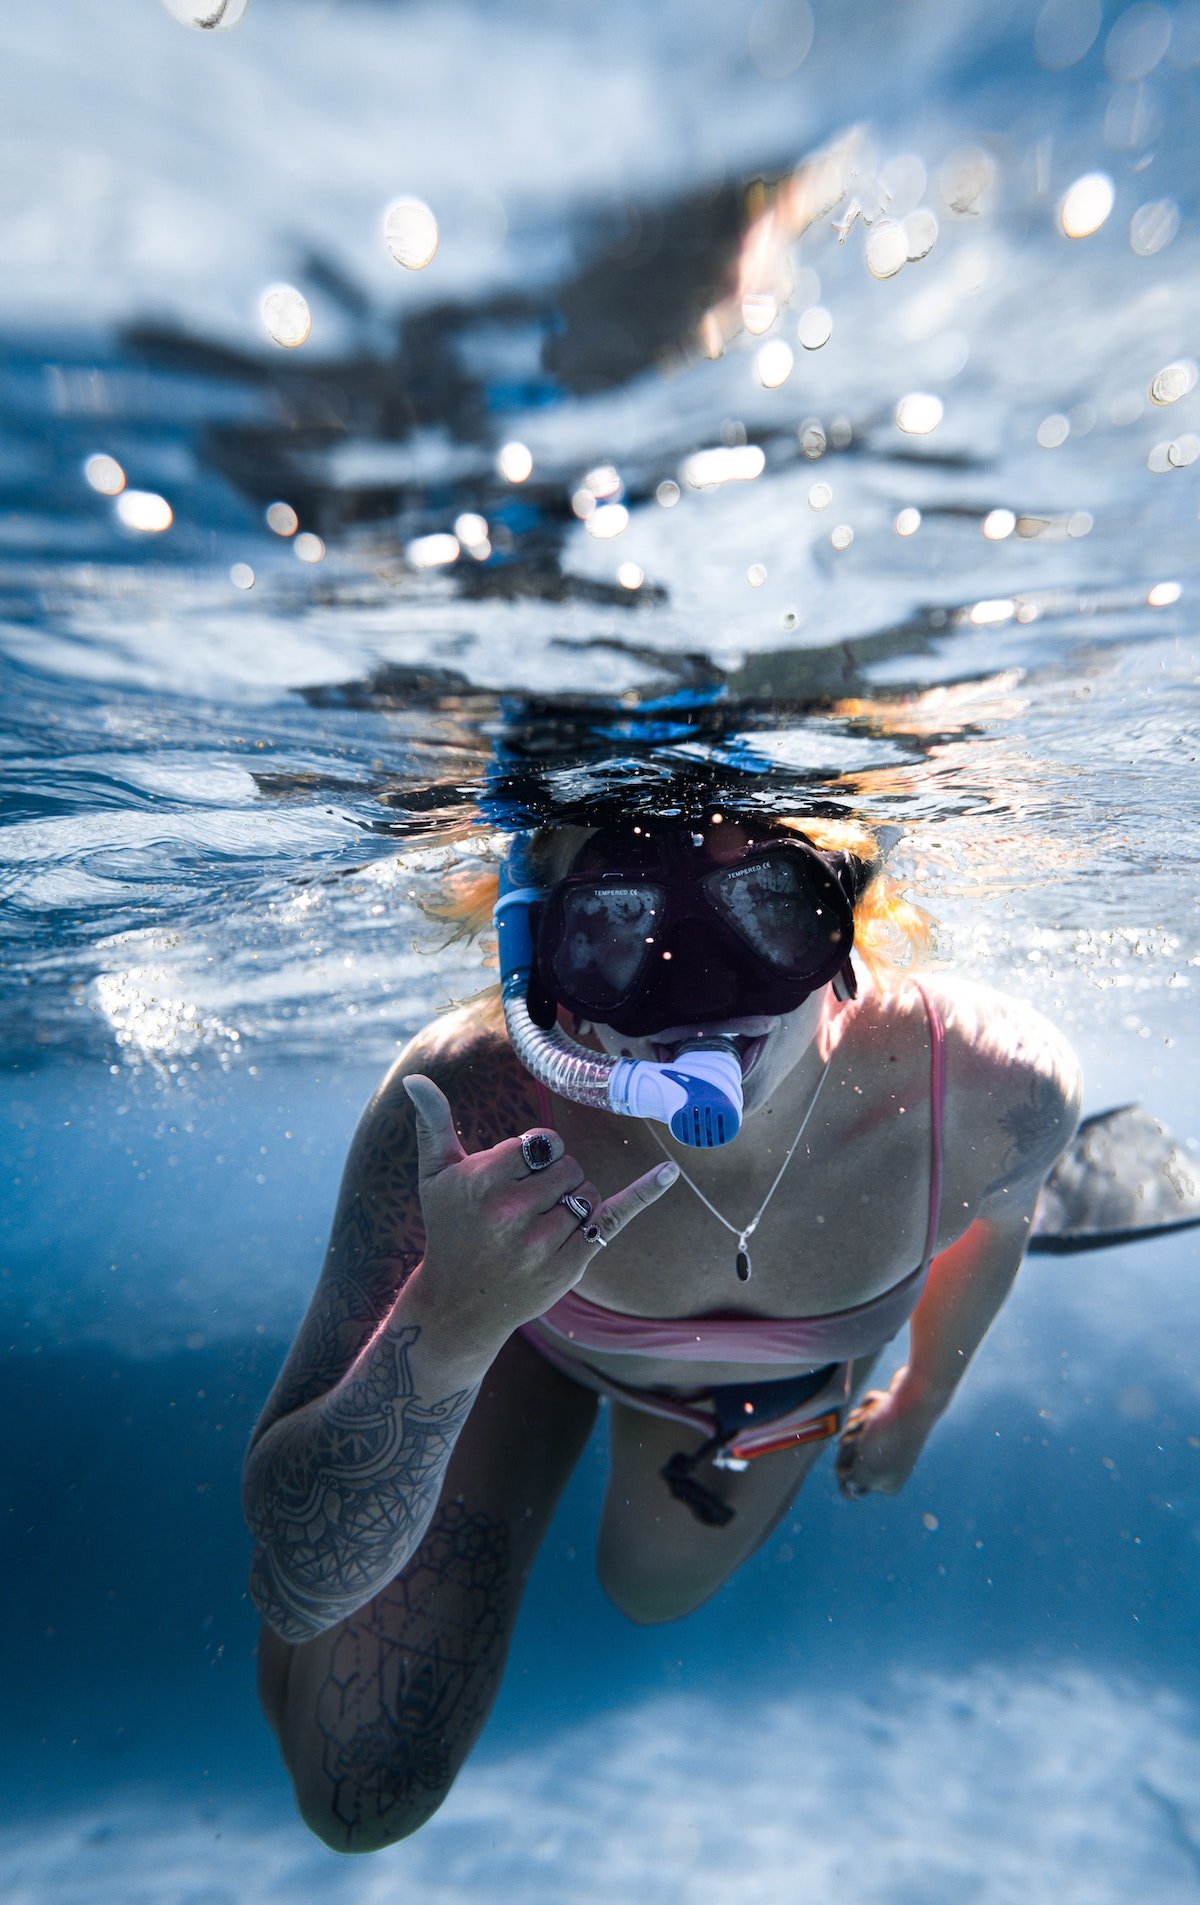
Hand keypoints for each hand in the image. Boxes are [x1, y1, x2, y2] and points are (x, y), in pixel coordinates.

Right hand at [402, 1074, 677, 1349]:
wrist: (460, 1306)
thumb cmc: (449, 1230)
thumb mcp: (435, 1177)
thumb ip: (432, 1123)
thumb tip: (415, 1079)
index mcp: (480, 1182)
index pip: (541, 1144)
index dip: (537, 1156)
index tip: (518, 1176)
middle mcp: (510, 1213)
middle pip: (568, 1165)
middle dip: (555, 1178)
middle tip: (525, 1208)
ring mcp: (541, 1243)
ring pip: (587, 1191)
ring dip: (572, 1201)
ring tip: (538, 1228)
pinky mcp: (568, 1266)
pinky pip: (612, 1217)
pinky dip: (643, 1194)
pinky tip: (669, 1173)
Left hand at [834, 1366, 936, 1499]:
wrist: (915, 1397)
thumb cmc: (887, 1435)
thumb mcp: (866, 1469)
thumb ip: (854, 1482)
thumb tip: (849, 1491)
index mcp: (886, 1483)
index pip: (847, 1482)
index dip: (845, 1465)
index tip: (858, 1455)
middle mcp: (887, 1462)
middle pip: (846, 1453)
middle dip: (851, 1440)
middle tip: (869, 1435)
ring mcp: (887, 1438)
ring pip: (852, 1430)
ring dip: (858, 1421)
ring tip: (876, 1417)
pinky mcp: (887, 1415)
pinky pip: (864, 1410)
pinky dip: (869, 1405)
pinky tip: (881, 1404)